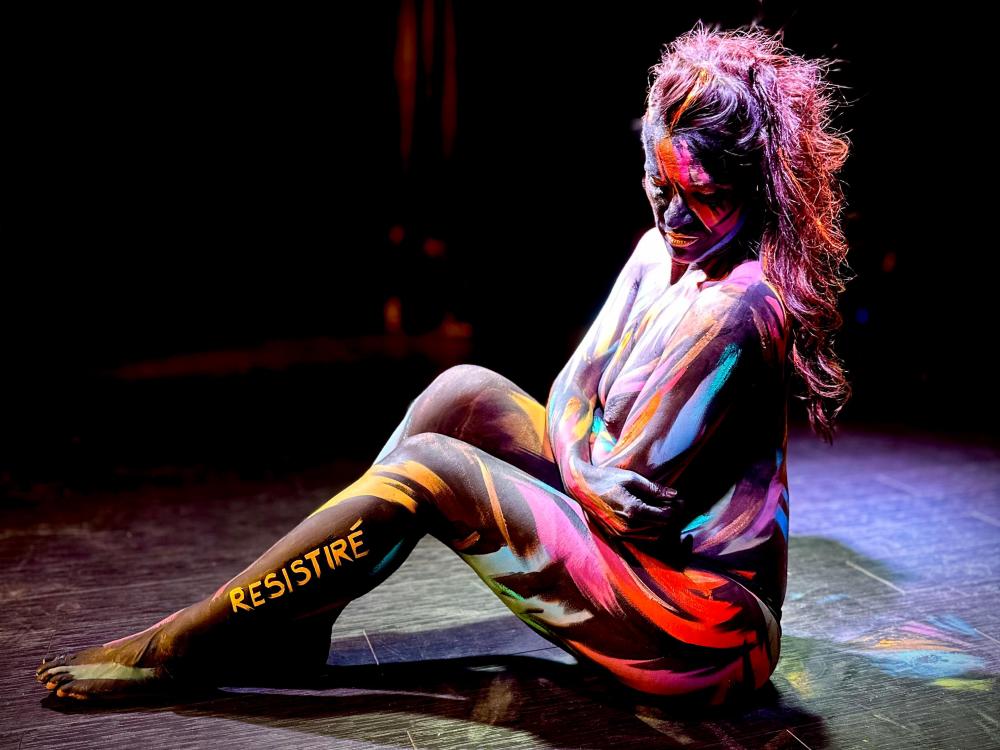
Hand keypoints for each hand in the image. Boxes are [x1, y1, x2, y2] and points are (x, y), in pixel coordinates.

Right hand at [569, 458, 684, 541]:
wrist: (580, 487)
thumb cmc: (605, 478)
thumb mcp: (631, 478)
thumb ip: (654, 489)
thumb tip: (674, 495)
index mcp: (633, 510)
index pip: (665, 516)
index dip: (676, 509)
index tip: (680, 500)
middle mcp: (628, 526)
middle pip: (661, 528)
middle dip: (671, 517)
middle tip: (674, 504)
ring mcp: (621, 533)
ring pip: (653, 536)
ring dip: (661, 526)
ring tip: (662, 510)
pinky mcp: (616, 536)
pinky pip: (640, 539)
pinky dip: (649, 530)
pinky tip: (649, 517)